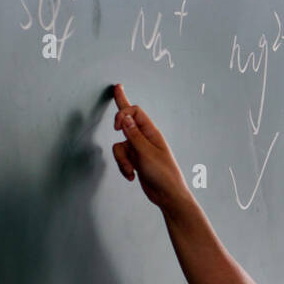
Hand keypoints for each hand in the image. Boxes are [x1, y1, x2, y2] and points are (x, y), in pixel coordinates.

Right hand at [110, 84, 190, 209]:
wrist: (167, 195)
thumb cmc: (162, 174)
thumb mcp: (146, 153)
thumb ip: (133, 135)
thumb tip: (125, 117)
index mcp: (152, 133)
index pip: (135, 112)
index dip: (123, 114)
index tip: (116, 126)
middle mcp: (144, 138)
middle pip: (128, 119)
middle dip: (120, 107)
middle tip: (117, 88)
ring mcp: (139, 150)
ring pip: (119, 145)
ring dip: (121, 159)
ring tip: (131, 170)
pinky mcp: (134, 161)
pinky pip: (122, 158)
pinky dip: (123, 167)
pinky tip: (131, 176)